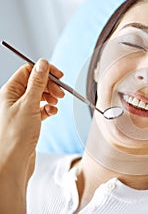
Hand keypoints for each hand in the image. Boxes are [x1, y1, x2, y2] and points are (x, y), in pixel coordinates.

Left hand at [0, 59, 63, 212]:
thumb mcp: (29, 104)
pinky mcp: (29, 120)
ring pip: (39, 95)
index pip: (28, 71)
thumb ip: (37, 82)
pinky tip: (52, 112)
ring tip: (56, 103)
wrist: (13, 162)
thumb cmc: (15, 136)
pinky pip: (41, 108)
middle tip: (60, 93)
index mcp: (9, 92)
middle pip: (35, 83)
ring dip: (50, 97)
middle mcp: (14, 99)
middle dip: (50, 86)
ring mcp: (22, 110)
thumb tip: (42, 63)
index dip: (44, 72)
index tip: (59, 76)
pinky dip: (49, 108)